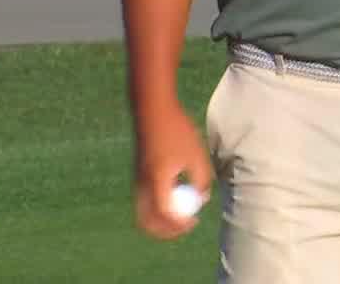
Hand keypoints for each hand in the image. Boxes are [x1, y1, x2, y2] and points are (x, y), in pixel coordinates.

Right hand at [132, 105, 213, 239]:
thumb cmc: (178, 129)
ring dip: (161, 218)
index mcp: (157, 179)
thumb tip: (202, 199)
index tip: (194, 222)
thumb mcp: (196, 154)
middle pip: (147, 221)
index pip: (164, 214)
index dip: (179, 224)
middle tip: (185, 225)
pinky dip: (156, 206)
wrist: (152, 109)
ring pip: (143, 212)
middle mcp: (142, 184)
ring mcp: (137, 180)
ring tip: (182, 210)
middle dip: (165, 229)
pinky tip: (174, 194)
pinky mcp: (137, 175)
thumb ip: (201, 179)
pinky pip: (144, 201)